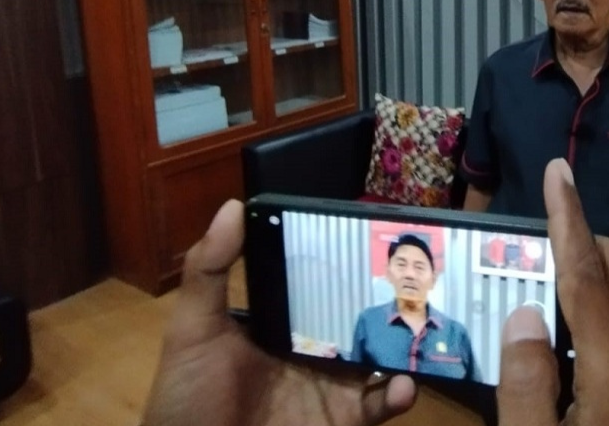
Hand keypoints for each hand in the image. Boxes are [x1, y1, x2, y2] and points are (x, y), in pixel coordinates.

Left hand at [140, 200, 416, 425]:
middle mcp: (312, 351)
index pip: (322, 285)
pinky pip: (380, 405)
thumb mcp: (192, 331)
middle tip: (423, 277)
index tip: (378, 235)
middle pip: (361, 318)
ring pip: (382, 358)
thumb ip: (210, 270)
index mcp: (282, 324)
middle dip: (393, 299)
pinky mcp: (343, 421)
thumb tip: (233, 205)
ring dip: (407, 344)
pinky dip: (399, 394)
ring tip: (422, 328)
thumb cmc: (186, 400)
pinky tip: (403, 384)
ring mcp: (331, 388)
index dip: (348, 262)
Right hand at [496, 159, 608, 425]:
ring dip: (579, 272)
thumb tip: (524, 315)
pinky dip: (586, 305)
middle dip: (575, 239)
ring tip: (528, 272)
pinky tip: (548, 321)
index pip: (588, 281)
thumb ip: (525, 386)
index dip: (569, 222)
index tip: (557, 172)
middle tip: (523, 235)